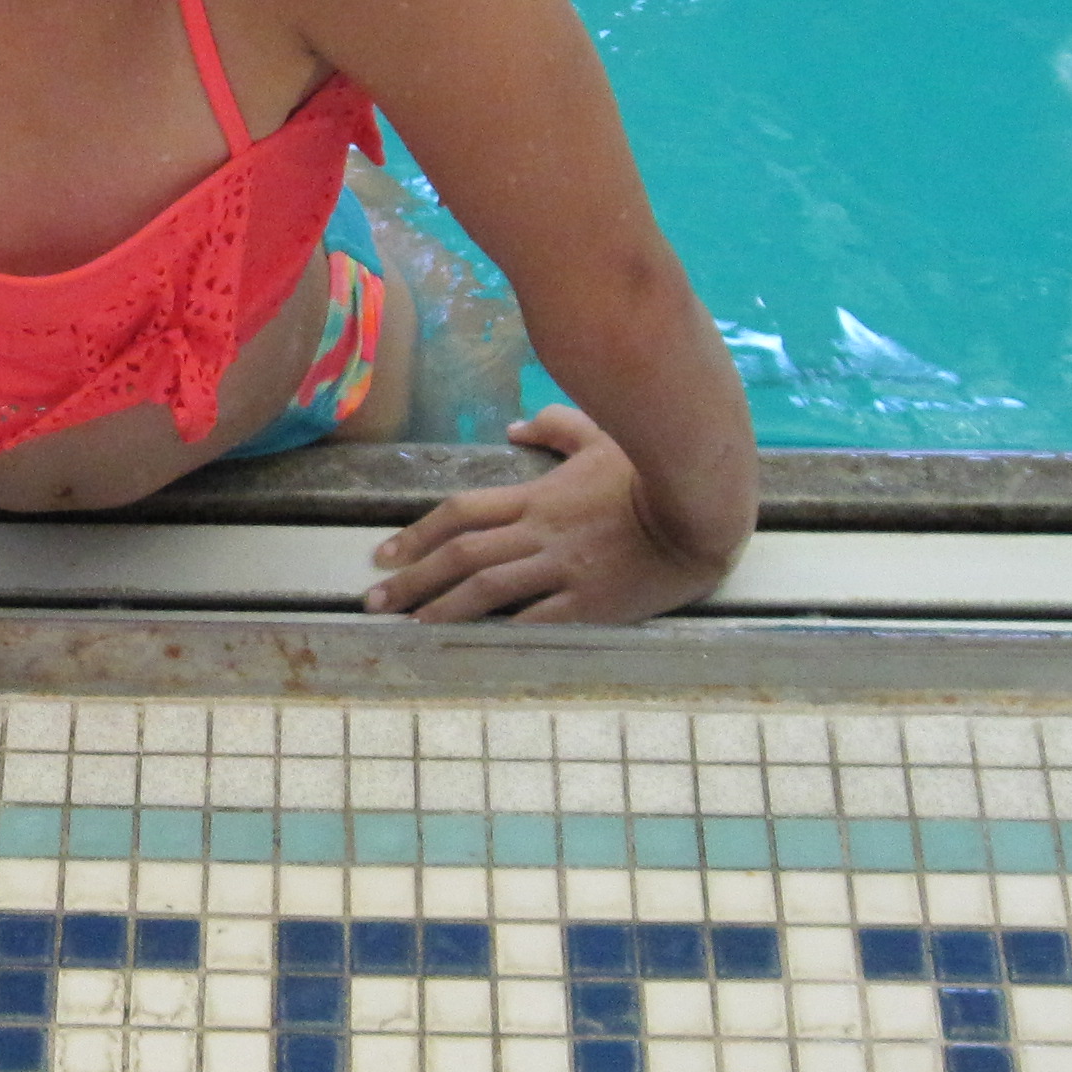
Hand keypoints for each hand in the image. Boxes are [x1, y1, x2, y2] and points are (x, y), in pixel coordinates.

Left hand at [363, 402, 733, 623]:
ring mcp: (564, 568)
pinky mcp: (591, 602)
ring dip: (441, 607)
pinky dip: (501, 631)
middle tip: (372, 601)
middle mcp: (540, 533)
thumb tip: (515, 426)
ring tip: (406, 626)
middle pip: (461, 553)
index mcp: (536, 497)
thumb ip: (557, 427)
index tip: (384, 554)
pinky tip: (472, 645)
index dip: (418, 533)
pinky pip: (536, 619)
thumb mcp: (601, 437)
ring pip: (488, 588)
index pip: (462, 512)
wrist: (699, 513)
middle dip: (411, 578)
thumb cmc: (648, 475)